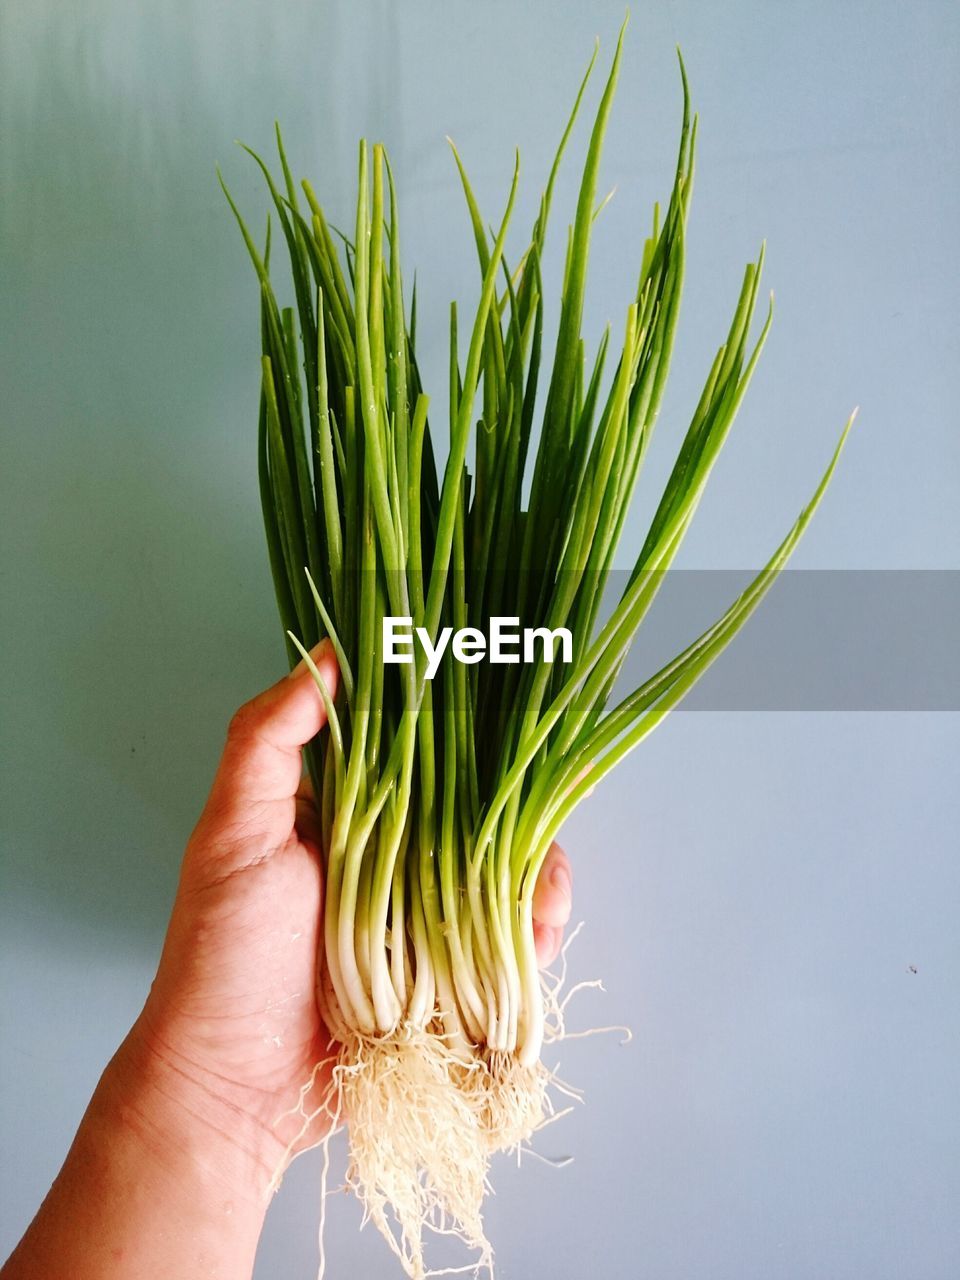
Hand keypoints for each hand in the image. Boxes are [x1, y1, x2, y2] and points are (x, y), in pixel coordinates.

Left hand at [131, 642, 574, 1175]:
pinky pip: (509, 942)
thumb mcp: (233, 833)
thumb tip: (325, 654)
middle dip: (516, 800)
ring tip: (541, 880)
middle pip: (474, 810)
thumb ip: (268, 740)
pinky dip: (536, 930)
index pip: (416, 751)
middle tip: (541, 793)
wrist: (233, 1089)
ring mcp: (422, 920)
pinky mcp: (447, 979)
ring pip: (503, 872)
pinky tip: (539, 924)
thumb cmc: (223, 956)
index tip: (498, 698)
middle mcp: (389, 860)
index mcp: (345, 816)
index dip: (459, 726)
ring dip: (536, 868)